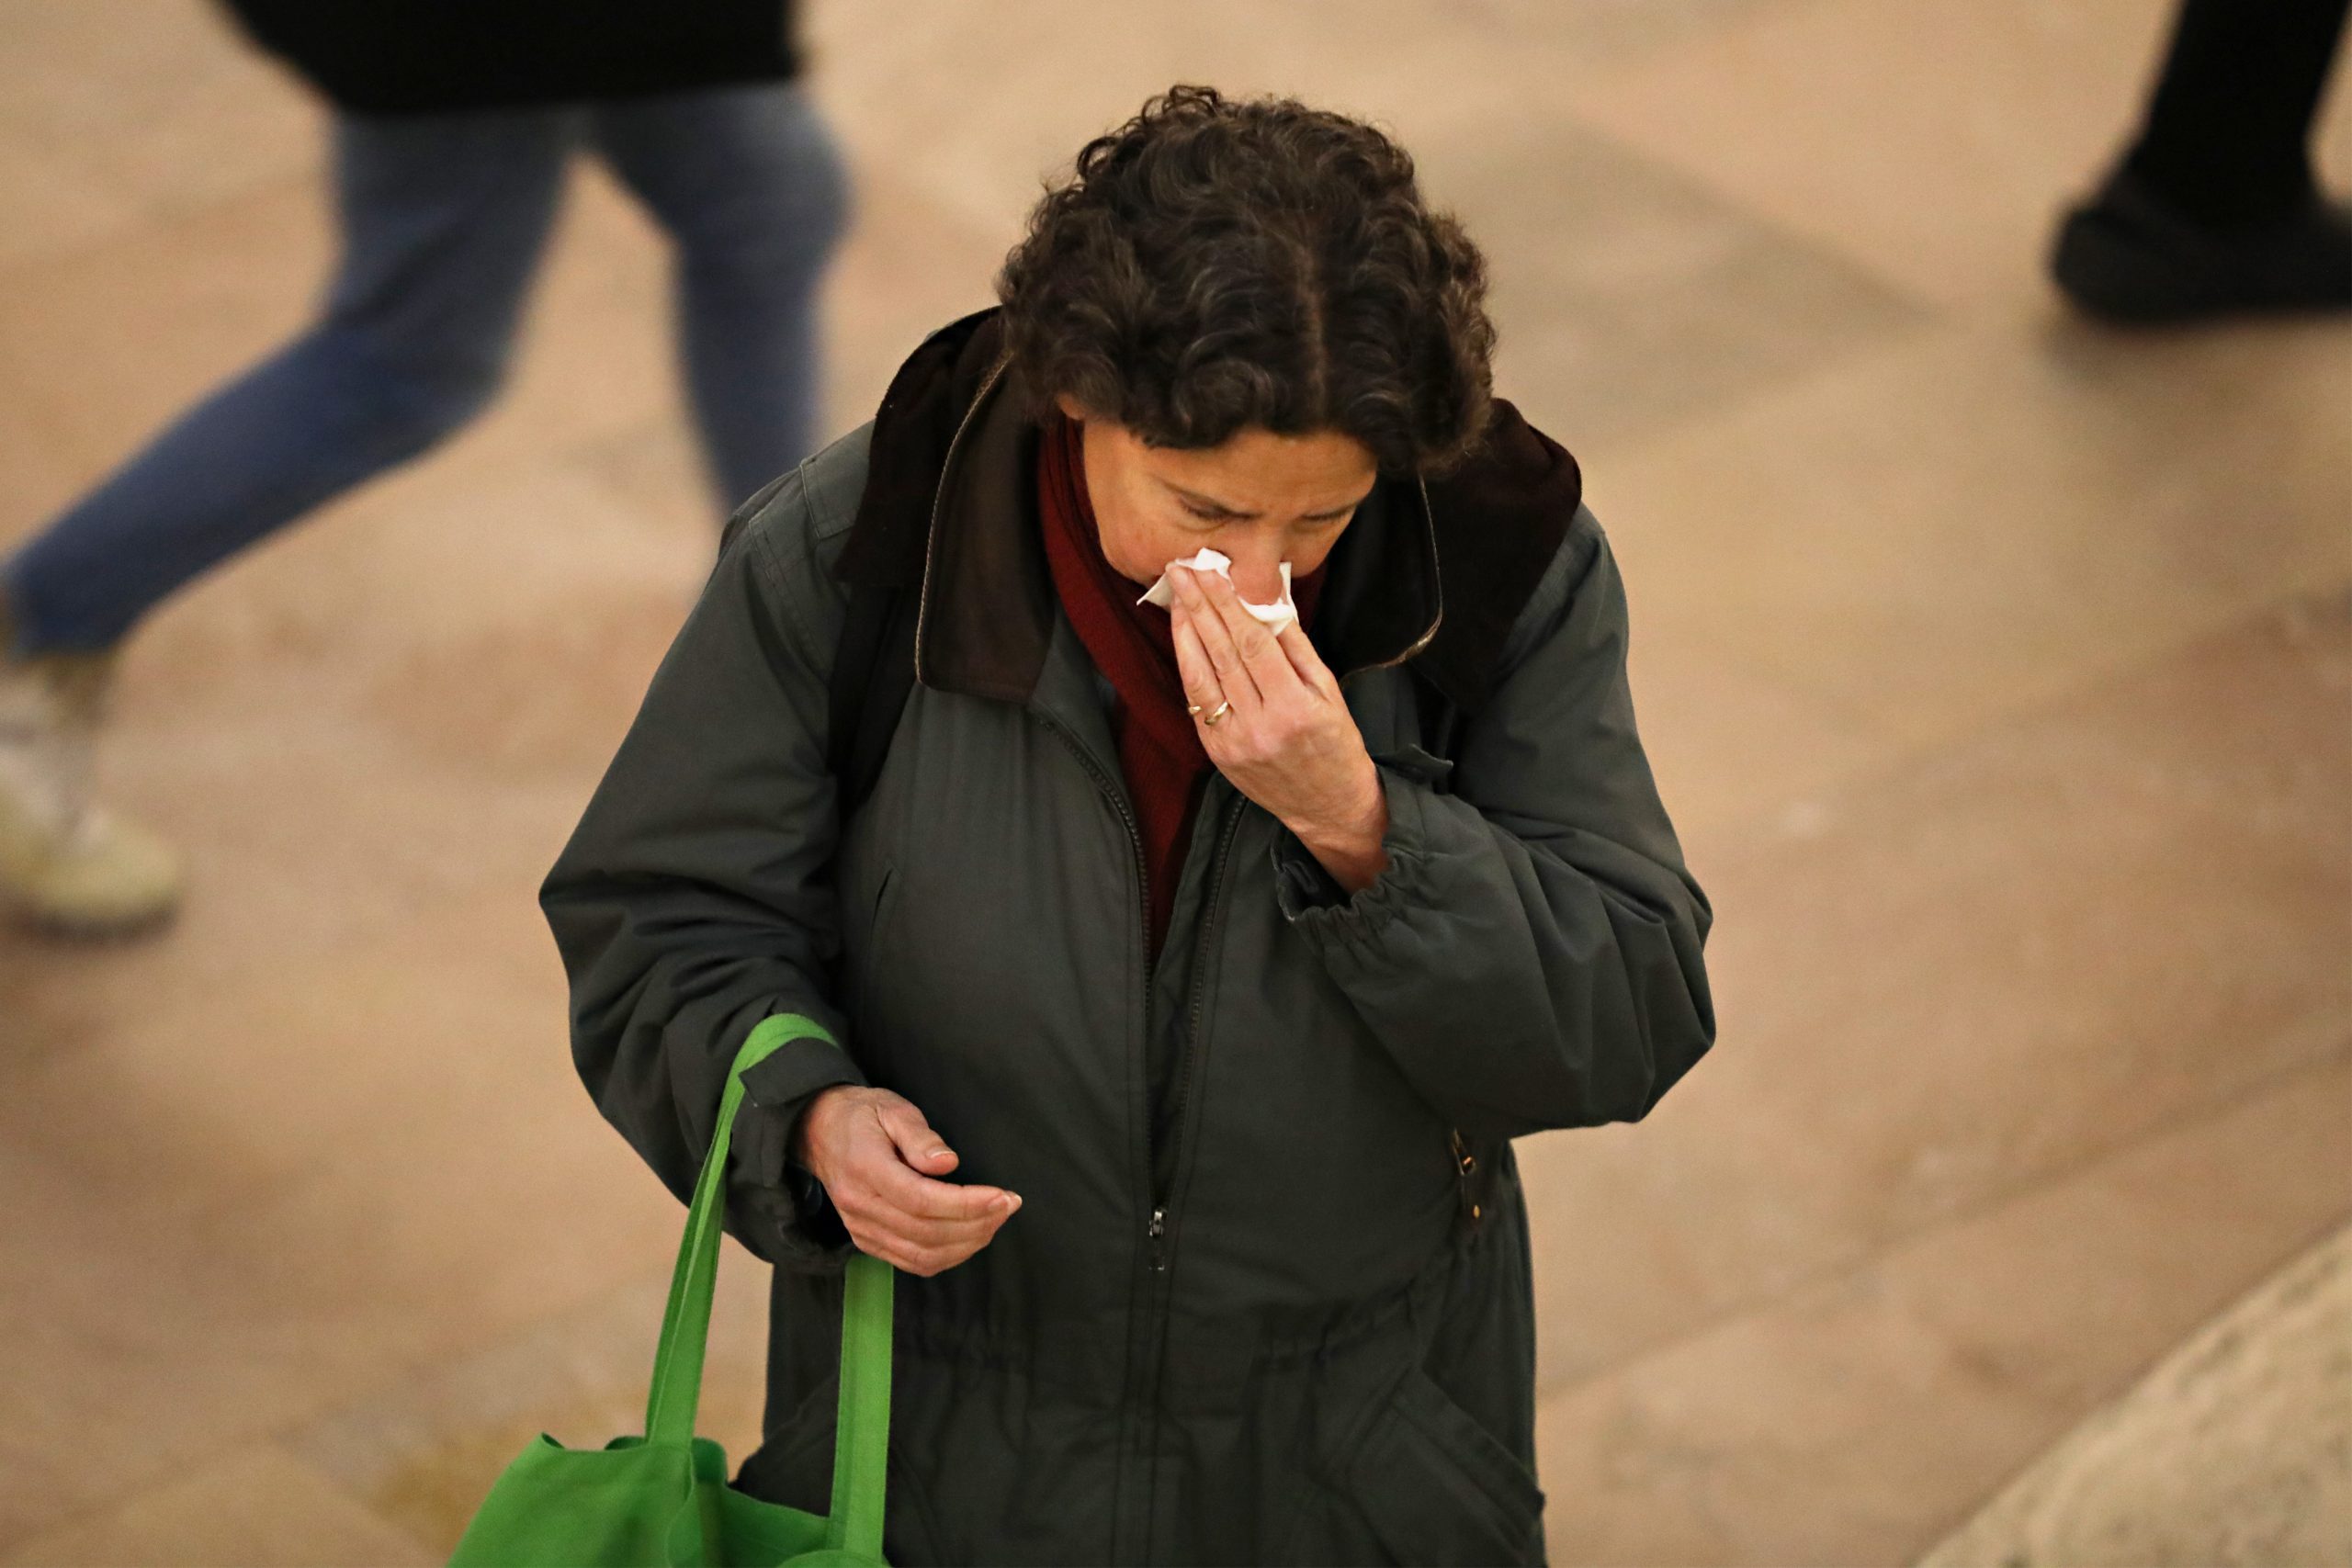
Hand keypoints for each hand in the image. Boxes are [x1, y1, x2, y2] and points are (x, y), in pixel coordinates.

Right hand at [793, 1084, 1020, 1275]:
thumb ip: (919, 1135)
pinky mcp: (867, 1241)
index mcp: (865, 1169)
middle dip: (976, 1224)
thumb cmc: (862, 1116)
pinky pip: (911, 1262)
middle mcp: (860, 1206)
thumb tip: (949, 1163)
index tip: (1003, 1196)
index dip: (967, 1204)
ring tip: (995, 1220)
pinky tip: (970, 1237)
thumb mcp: (891, 1108)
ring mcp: (862, 1229)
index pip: (921, 1200)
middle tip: (1008, 1205)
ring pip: (922, 1254)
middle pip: (926, 1232)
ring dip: (967, 1244)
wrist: (819, 1133)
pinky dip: (947, 1257)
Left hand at [1167, 565, 1389, 891]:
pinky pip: (1198, 701)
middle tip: (1181, 571)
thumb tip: (1268, 599)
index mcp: (1293, 707)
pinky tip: (1185, 638)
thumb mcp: (1330, 692)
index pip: (1250, 643)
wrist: (1328, 807)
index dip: (1226, 604)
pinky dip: (1189, 666)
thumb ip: (1296, 646)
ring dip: (1184, 632)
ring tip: (1177, 597)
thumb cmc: (1337, 744)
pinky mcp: (1218, 753)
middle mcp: (1258, 726)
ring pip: (1201, 676)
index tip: (1210, 572)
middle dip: (1199, 607)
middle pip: (1220, 654)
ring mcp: (1233, 743)